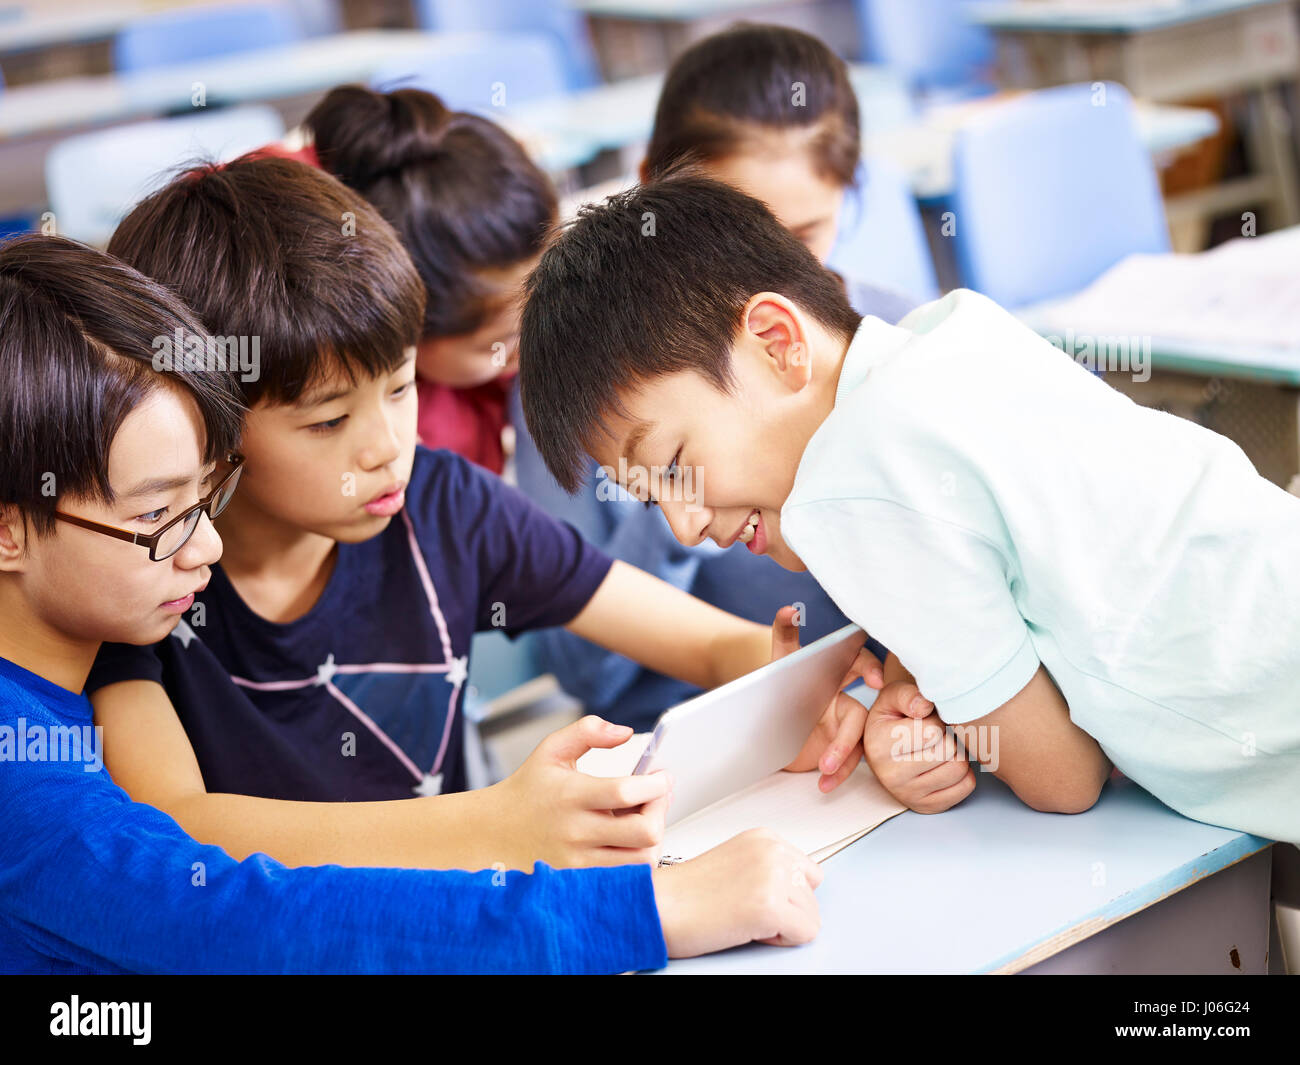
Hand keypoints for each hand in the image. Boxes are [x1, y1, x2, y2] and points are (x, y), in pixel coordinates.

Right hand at [490, 715, 670, 867]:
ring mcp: (579, 862)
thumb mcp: (551, 750)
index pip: (626, 792)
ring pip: (640, 861)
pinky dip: (636, 862)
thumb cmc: (528, 790)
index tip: (662, 777)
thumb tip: (625, 731)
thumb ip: (588, 732)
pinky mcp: (581, 883)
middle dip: (661, 812)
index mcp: (572, 796)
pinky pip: (625, 880)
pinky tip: (627, 843)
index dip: (656, 784)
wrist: (493, 833)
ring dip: (652, 840)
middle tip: (657, 799)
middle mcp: (576, 832)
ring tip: (642, 821)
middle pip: (644, 832)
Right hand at [651, 828, 822, 957]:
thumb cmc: (686, 893)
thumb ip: (768, 867)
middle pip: (812, 895)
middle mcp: (773, 851)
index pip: (807, 872)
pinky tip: (749, 929)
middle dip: (787, 909)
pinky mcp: (770, 906)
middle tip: (746, 908)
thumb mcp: (736, 863)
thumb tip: (798, 891)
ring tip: (744, 917)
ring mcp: (773, 876)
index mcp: (765, 837)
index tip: (756, 896)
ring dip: (783, 926)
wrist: (658, 906)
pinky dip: (780, 941)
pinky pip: (805, 934)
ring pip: (811, 916)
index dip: (785, 894)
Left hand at [769, 606, 884, 790]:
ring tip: (825, 769)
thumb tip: (788, 609)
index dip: (868, 667)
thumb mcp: (779, 662)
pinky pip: (848, 762)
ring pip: (856, 742)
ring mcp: (843, 727)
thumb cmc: (778, 687)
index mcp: (833, 674)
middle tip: (843, 752)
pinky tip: (824, 784)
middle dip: (860, 730)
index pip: (857, 664)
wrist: (764, 725)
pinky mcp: (840, 751)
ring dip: (844, 757)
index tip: (872, 677)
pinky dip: (839, 774)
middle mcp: (843, 699)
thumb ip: (785, 634)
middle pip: (861, 712)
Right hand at [862, 681, 975, 813]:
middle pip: (949, 751)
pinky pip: (966, 787)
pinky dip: (963, 773)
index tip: (923, 721)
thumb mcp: (892, 697)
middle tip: (934, 736)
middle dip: (947, 737)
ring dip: (956, 754)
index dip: (935, 720)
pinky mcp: (927, 807)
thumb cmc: (892, 718)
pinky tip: (945, 764)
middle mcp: (890, 776)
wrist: (883, 746)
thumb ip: (907, 694)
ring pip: (959, 769)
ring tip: (940, 748)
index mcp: (879, 746)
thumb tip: (925, 706)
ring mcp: (909, 795)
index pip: (932, 731)